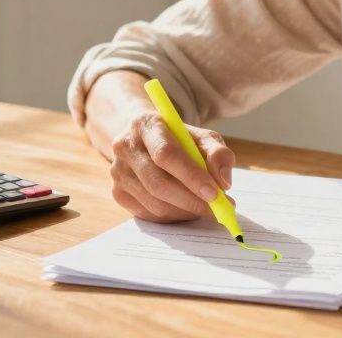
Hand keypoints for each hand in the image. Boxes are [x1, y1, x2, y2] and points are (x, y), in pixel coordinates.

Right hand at [108, 112, 235, 222]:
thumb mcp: (202, 137)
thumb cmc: (179, 139)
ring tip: (206, 207)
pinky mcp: (118, 192)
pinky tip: (186, 209)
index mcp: (146, 125)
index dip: (191, 176)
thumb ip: (218, 154)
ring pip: (154, 202)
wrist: (146, 140)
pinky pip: (148, 214)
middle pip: (158, 183)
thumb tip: (223, 182)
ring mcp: (118, 171)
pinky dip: (173, 216)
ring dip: (185, 211)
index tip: (215, 193)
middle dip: (192, 200)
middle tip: (219, 209)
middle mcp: (125, 146)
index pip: (166, 154)